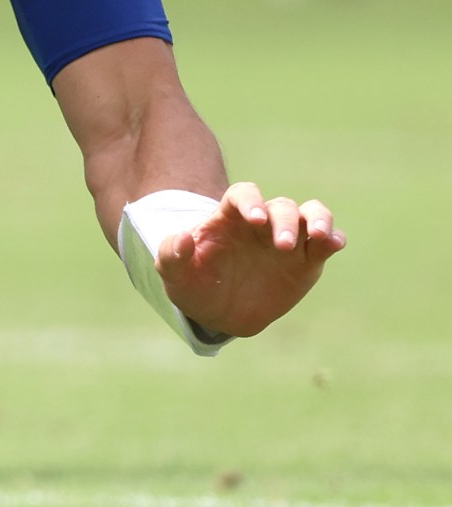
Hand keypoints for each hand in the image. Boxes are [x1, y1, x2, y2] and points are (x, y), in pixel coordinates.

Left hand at [156, 181, 345, 338]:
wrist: (219, 312)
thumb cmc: (195, 284)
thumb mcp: (174, 274)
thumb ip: (172, 254)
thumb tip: (182, 236)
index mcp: (229, 218)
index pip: (243, 194)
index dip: (251, 201)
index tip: (256, 219)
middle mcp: (262, 223)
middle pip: (281, 206)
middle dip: (285, 221)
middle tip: (283, 245)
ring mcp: (288, 240)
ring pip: (311, 214)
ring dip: (319, 220)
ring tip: (320, 236)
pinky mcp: (307, 261)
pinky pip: (325, 243)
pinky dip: (334, 238)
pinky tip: (334, 244)